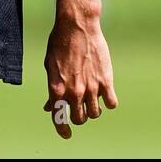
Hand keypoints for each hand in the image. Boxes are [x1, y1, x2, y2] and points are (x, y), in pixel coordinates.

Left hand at [43, 13, 117, 138]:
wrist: (77, 27)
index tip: (66, 134)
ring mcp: (91, 88)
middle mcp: (74, 91)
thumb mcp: (49, 67)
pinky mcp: (106, 81)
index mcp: (56, 88)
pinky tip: (104, 94)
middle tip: (79, 109)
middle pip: (79, 119)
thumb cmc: (59, 44)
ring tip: (90, 99)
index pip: (59, 118)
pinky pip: (111, 103)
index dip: (62, 129)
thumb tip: (49, 107)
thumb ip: (52, 89)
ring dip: (93, 110)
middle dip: (78, 117)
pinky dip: (108, 102)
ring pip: (95, 114)